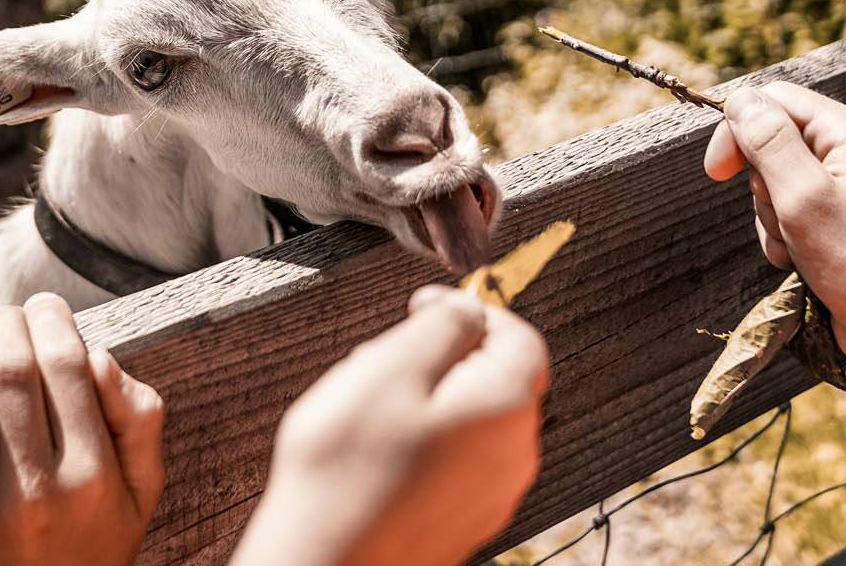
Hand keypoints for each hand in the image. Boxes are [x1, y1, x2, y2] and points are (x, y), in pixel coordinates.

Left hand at [0, 292, 164, 565]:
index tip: (44, 306)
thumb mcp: (139, 495)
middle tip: (1, 317)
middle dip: (3, 326)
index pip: (67, 368)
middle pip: (11, 374)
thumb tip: (98, 355)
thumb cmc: (90, 548)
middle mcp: (38, 494)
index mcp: (94, 478)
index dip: (51, 320)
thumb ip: (139, 421)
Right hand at [230, 286, 549, 565]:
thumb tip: (468, 306)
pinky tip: (376, 450)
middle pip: (496, 376)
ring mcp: (493, 492)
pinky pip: (457, 459)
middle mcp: (514, 453)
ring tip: (369, 406)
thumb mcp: (391, 367)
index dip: (471, 308)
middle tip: (383, 358)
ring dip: (430, 398)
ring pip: (473, 417)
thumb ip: (441, 325)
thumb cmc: (349, 470)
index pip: (518, 334)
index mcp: (507, 406)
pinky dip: (425, 440)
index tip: (422, 305)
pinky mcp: (466, 517)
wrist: (327, 565)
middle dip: (444, 356)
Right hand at [703, 82, 845, 364]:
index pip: (775, 101)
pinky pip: (791, 212)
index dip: (738, 131)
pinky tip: (803, 262)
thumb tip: (740, 99)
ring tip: (798, 250)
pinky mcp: (841, 217)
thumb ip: (770, 142)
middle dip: (762, 186)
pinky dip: (785, 237)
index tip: (717, 173)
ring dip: (773, 219)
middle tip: (784, 220)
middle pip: (773, 142)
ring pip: (777, 182)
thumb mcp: (805, 199)